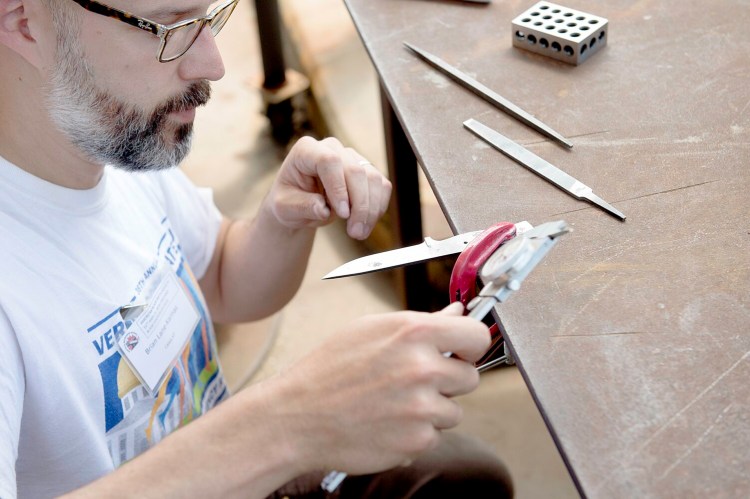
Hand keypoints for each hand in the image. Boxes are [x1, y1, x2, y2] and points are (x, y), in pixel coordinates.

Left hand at [266, 136, 391, 239]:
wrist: (298, 205)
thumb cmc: (289, 202)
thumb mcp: (284, 208)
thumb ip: (301, 206)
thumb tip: (322, 209)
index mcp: (306, 151)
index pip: (329, 161)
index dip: (339, 187)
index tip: (342, 213)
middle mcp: (331, 148)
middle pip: (355, 171)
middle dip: (359, 205)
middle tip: (354, 232)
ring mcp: (351, 157)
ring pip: (373, 179)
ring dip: (371, 210)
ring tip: (359, 232)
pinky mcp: (366, 171)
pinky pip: (382, 186)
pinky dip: (378, 208)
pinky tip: (366, 224)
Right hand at [272, 302, 490, 475]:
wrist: (298, 416)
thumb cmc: (330, 369)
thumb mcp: (370, 329)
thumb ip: (419, 323)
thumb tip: (456, 315)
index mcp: (413, 333)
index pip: (477, 336)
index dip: (471, 345)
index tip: (462, 351)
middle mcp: (423, 368)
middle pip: (470, 377)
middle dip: (449, 381)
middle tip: (416, 381)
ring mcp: (421, 408)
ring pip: (453, 410)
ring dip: (432, 410)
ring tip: (394, 403)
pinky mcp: (417, 441)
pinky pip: (434, 436)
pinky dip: (416, 433)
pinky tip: (387, 422)